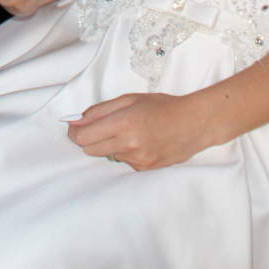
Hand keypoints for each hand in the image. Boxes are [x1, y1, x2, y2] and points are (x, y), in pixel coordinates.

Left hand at [64, 92, 214, 170]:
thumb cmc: (162, 107)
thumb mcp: (129, 99)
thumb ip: (99, 111)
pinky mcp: (145, 169)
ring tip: (129, 133)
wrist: (194, 124)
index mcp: (122, 123)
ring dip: (110, 145)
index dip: (74, 132)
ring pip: (107, 155)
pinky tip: (141, 142)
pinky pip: (124, 162)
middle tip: (102, 128)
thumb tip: (75, 121)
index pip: (83, 137)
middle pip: (90, 150)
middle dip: (89, 139)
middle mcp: (128, 144)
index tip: (75, 127)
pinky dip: (126, 152)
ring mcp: (137, 160)